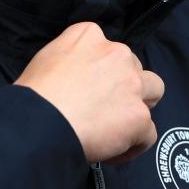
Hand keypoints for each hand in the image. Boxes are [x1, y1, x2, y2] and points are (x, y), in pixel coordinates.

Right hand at [15, 22, 163, 163]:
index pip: (108, 48)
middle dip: (123, 87)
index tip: (90, 89)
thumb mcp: (45, 59)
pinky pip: (149, 133)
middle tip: (101, 109)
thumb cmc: (33, 96)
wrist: (39, 122)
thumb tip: (74, 79)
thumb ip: (70, 60)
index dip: (102, 71)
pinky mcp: (139, 116)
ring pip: (155, 90)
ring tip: (119, 126)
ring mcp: (132, 85)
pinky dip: (134, 145)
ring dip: (140, 106)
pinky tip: (113, 152)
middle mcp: (116, 54)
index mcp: (90, 36)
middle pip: (134, 68)